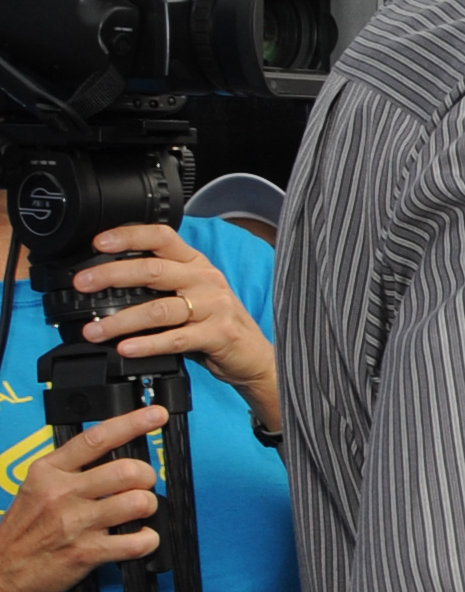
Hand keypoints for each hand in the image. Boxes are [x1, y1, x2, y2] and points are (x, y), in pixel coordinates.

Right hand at [0, 404, 167, 591]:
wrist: (2, 572)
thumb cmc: (24, 530)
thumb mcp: (37, 487)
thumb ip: (72, 469)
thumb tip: (117, 454)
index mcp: (49, 472)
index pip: (97, 438)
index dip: (133, 423)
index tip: (155, 415)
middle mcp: (62, 494)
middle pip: (127, 470)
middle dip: (146, 477)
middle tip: (142, 484)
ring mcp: (75, 523)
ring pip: (138, 502)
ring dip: (148, 507)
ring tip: (138, 512)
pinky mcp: (87, 552)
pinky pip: (137, 541)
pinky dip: (149, 540)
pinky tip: (140, 537)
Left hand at [72, 224, 278, 431]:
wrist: (252, 355)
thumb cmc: (214, 323)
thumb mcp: (190, 293)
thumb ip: (160, 284)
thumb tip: (107, 283)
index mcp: (196, 264)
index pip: (162, 238)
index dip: (129, 236)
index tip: (99, 243)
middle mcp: (206, 280)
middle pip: (154, 270)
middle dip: (112, 276)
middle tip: (83, 284)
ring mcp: (214, 307)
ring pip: (159, 309)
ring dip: (121, 320)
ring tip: (95, 331)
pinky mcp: (218, 335)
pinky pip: (176, 339)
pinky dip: (148, 344)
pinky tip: (128, 348)